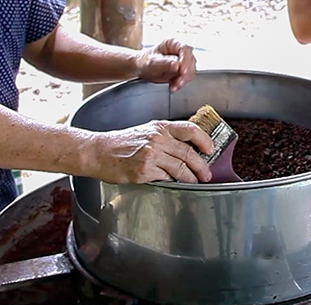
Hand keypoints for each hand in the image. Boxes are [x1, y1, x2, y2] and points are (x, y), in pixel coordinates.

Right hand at [89, 120, 212, 183]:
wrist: (99, 152)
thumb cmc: (121, 143)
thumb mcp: (146, 132)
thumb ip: (166, 138)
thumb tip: (188, 150)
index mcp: (159, 127)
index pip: (190, 130)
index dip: (204, 140)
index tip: (211, 149)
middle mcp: (157, 139)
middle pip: (188, 153)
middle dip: (202, 165)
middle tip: (206, 174)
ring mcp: (150, 155)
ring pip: (180, 168)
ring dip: (191, 178)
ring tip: (195, 181)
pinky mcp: (143, 171)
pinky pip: (166, 179)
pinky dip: (173, 182)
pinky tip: (175, 184)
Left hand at [137, 38, 197, 91]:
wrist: (141, 69)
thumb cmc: (144, 61)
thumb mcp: (151, 62)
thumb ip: (164, 63)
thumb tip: (177, 64)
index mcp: (172, 43)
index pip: (185, 49)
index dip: (186, 60)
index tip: (182, 71)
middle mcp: (179, 50)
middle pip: (190, 60)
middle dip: (185, 73)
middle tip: (178, 82)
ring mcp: (182, 60)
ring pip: (191, 70)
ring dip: (184, 80)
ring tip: (174, 86)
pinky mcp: (182, 70)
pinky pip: (187, 77)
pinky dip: (181, 83)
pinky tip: (173, 86)